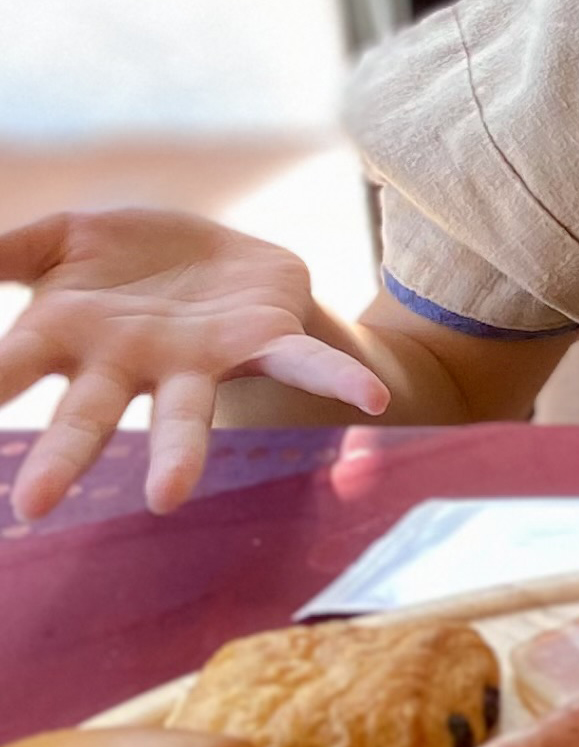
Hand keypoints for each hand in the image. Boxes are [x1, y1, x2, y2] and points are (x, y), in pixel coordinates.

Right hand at [0, 209, 388, 519]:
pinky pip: (306, 363)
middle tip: (32, 507)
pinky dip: (340, 381)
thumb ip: (8, 251)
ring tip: (167, 497)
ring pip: (184, 416)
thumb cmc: (128, 263)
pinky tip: (373, 401)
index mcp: (67, 337)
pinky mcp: (264, 340)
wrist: (221, 255)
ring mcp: (196, 361)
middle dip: (64, 460)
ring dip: (178, 457)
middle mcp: (129, 364)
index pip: (5, 371)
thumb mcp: (63, 240)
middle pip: (88, 417)